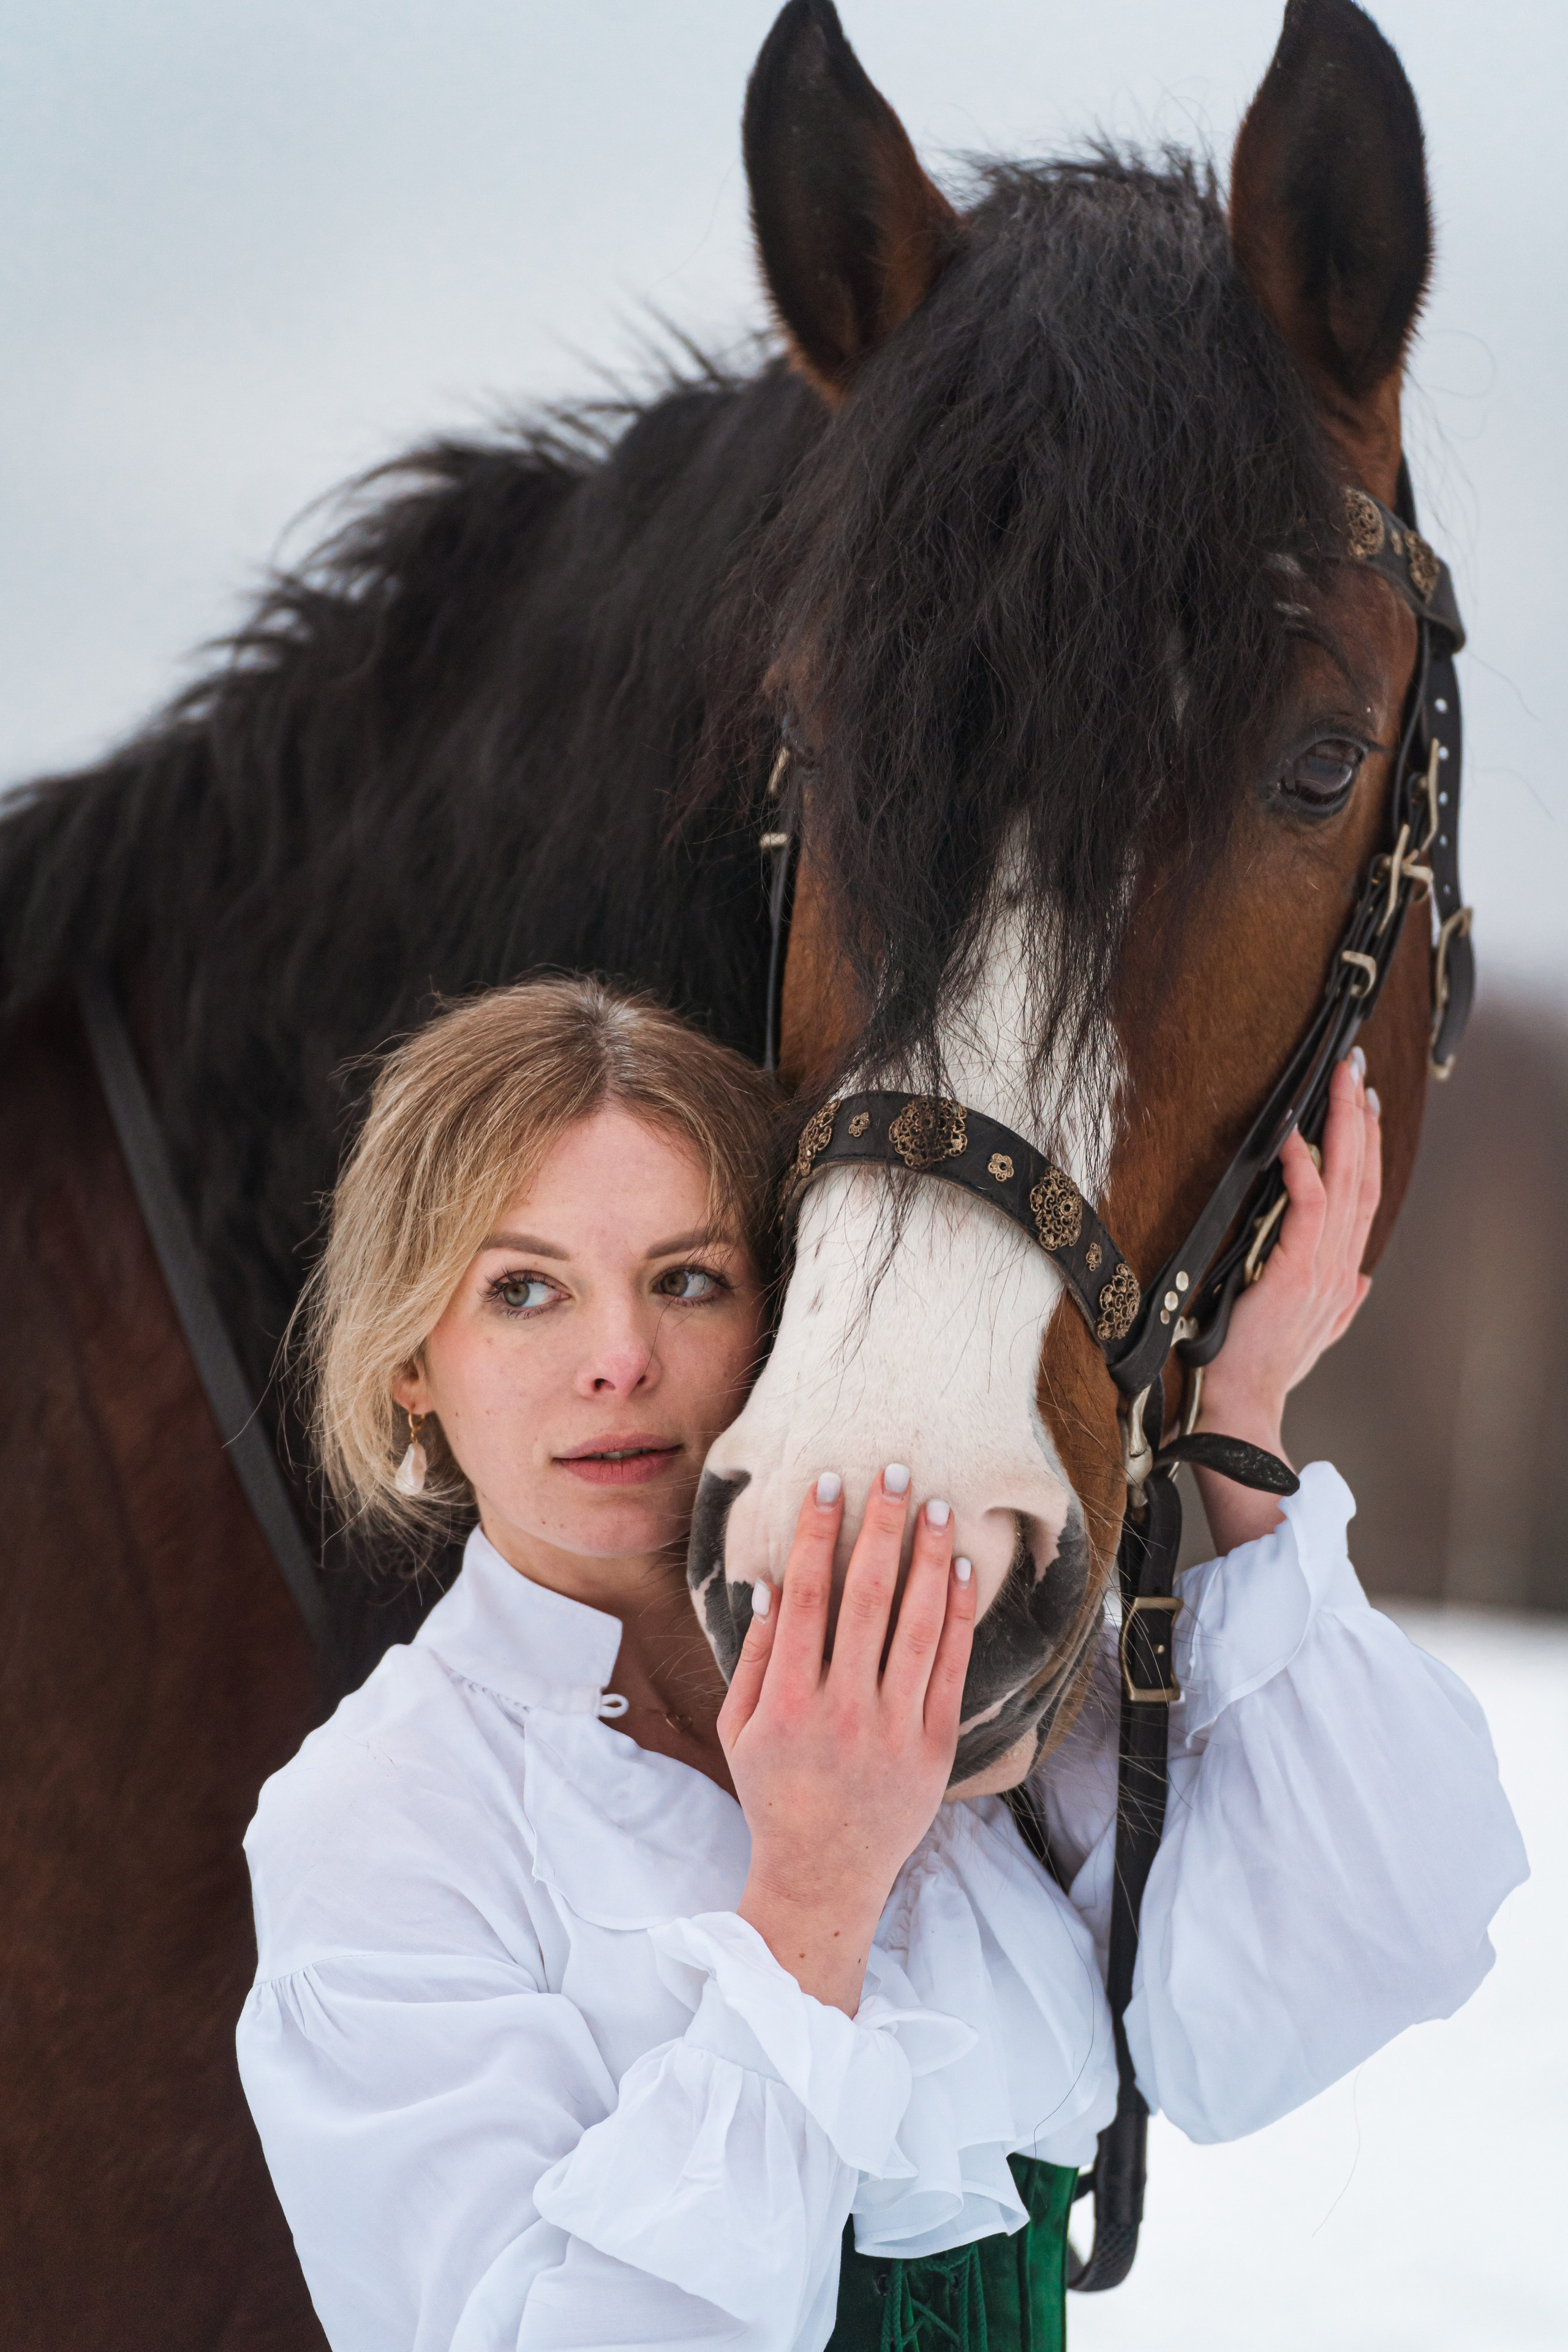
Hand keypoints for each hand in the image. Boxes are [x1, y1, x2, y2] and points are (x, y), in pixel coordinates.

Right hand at [720, 1469, 975, 2015]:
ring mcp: (894, 1727)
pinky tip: (961, 1571)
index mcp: (790, 1699)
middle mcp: (844, 1708)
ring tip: (937, 1507)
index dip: (816, 1534)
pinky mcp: (935, 1746)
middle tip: (894, 1472)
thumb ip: (756, 1657)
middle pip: (867, 1598)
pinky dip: (956, 1616)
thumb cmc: (775, 1793)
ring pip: (917, 1625)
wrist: (825, 1874)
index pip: (807, 1596)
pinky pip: (950, 1667)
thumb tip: (770, 1585)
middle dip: (881, 1528)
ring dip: (928, 1559)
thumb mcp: (740, 1728)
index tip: (828, 1484)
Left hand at [1194, 1047, 1380, 1550]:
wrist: (1242, 1402)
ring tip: (1342, 1087)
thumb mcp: (1314, 1333)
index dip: (1368, 1149)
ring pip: (1345, 1184)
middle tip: (1358, 1075)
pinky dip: (1304, 1169)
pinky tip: (1296, 1138)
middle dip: (1361, 1121)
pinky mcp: (1295, 1271)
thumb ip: (1342, 1303)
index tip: (1366, 1107)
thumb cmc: (1264, 1367)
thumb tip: (1362, 1281)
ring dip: (1343, 1130)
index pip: (1363, 1198)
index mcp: (1343, 1277)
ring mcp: (1323, 1269)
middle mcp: (1341, 1268)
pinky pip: (1309, 1208)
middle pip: (1363, 1179)